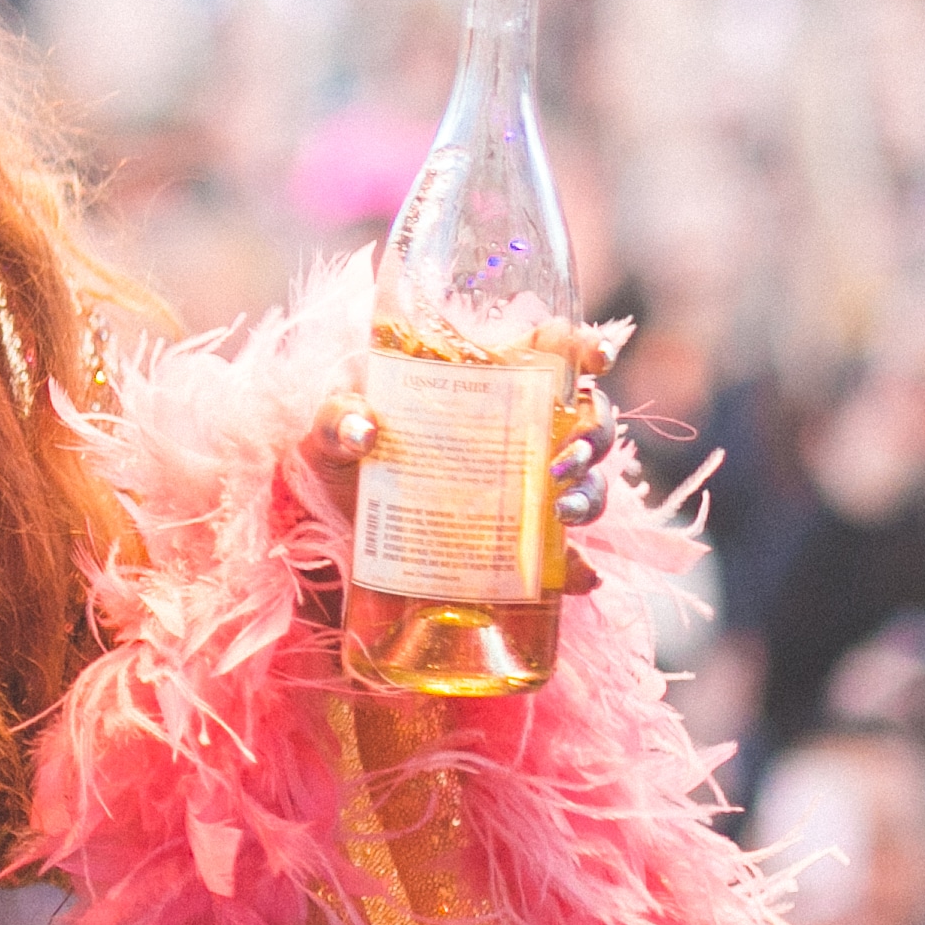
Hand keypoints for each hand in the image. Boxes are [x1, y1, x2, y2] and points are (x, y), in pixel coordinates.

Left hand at [306, 327, 628, 593]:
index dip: (581, 346)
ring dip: (589, 493)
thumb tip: (362, 430)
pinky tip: (579, 577)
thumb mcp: (328, 429)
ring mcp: (521, 483)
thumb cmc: (337, 453)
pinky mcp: (517, 536)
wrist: (331, 523)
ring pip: (587, 479)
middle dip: (592, 435)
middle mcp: (514, 427)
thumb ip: (336, 418)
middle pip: (586, 417)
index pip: (547, 349)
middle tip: (562, 460)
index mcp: (480, 380)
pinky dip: (579, 566)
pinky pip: (565, 553)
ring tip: (561, 512)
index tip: (596, 359)